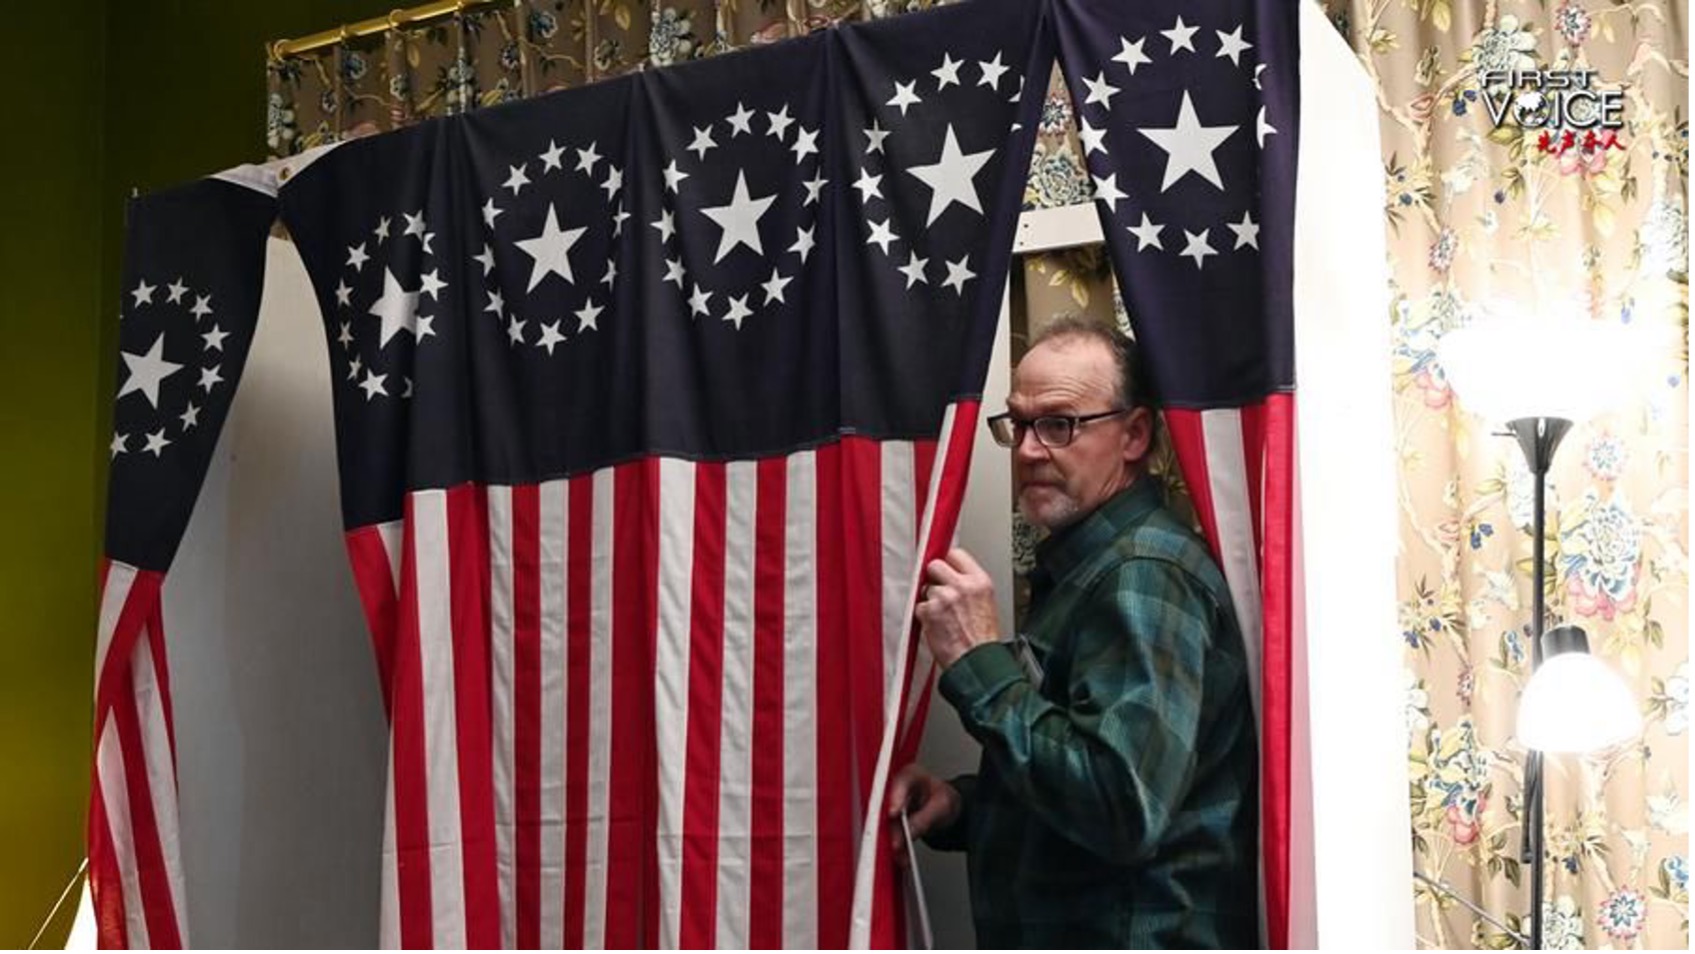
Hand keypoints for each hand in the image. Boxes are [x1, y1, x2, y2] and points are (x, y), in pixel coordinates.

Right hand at [885, 763, 960, 868]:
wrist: (946, 808)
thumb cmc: (943, 799)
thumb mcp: (942, 806)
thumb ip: (925, 818)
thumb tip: (908, 830)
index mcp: (910, 775)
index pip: (900, 783)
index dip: (895, 798)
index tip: (893, 813)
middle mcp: (896, 788)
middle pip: (887, 806)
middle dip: (890, 827)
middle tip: (896, 843)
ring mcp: (892, 804)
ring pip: (887, 823)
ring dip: (893, 841)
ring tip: (901, 856)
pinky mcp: (891, 820)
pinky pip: (891, 833)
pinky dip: (897, 847)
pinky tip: (902, 857)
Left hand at [915, 547, 999, 668]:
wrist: (976, 661)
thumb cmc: (983, 639)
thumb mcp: (987, 603)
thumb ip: (970, 585)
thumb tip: (955, 576)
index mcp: (980, 581)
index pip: (957, 554)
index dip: (948, 562)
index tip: (945, 567)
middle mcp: (961, 586)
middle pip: (935, 565)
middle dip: (934, 577)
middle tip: (939, 591)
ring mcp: (943, 597)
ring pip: (925, 589)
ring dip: (930, 601)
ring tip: (943, 616)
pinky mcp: (929, 611)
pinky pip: (919, 607)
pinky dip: (924, 616)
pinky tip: (937, 626)